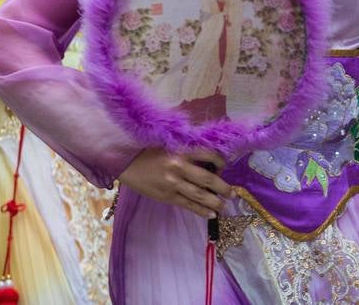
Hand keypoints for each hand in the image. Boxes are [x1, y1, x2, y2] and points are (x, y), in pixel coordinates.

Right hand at [118, 147, 234, 218]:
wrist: (125, 163)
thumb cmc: (147, 151)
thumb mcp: (168, 144)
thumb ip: (187, 150)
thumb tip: (208, 158)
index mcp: (181, 150)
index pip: (209, 154)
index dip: (221, 161)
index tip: (225, 166)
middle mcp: (179, 167)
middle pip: (208, 178)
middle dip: (223, 187)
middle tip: (233, 193)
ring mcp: (173, 184)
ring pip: (200, 195)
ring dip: (215, 202)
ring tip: (225, 206)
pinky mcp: (166, 197)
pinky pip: (188, 205)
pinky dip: (201, 210)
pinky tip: (211, 214)